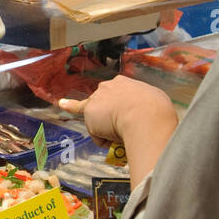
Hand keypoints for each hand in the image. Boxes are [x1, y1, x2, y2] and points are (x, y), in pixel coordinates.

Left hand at [59, 77, 178, 180]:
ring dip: (110, 130)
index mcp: (124, 83)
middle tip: (127, 127)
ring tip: (125, 135)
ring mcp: (97, 100)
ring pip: (102, 120)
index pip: (117, 93)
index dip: (122, 106)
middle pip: (106, 104)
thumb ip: (147, 103)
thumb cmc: (156, 110)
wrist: (145, 116)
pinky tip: (62, 104)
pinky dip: (72, 109)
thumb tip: (149, 112)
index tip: (129, 113)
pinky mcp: (90, 114)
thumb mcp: (156, 100)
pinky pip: (93, 130)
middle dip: (113, 116)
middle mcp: (108, 87)